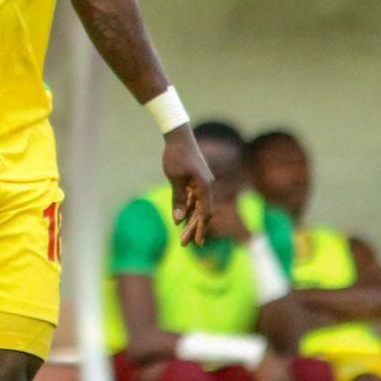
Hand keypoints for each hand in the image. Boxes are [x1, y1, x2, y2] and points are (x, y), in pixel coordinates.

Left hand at [163, 129, 218, 243]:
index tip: (197, 243)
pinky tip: (181, 218)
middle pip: (201, 213)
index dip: (200, 229)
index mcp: (204, 187)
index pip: (204, 213)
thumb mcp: (175, 179)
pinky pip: (192, 199)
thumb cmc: (177, 156)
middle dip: (194, 229)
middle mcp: (206, 186)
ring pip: (197, 207)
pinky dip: (187, 209)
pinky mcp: (194, 180)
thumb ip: (178, 199)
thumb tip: (178, 220)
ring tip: (182, 235)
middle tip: (184, 244)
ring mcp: (201, 184)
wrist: (178, 136)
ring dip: (190, 220)